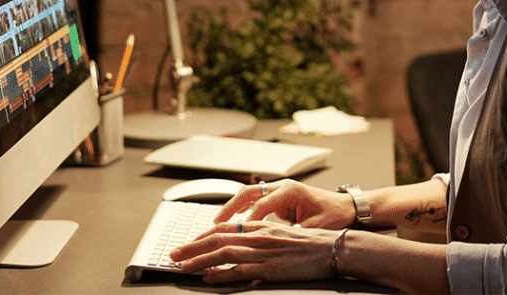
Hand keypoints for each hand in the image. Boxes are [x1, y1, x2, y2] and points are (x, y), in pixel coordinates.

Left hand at [170, 219, 338, 283]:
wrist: (333, 248)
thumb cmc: (311, 243)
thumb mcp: (282, 236)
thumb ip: (261, 239)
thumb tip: (240, 248)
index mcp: (261, 227)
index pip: (223, 229)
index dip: (201, 237)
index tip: (185, 244)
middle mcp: (258, 236)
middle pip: (217, 239)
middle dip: (191, 247)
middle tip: (173, 255)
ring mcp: (263, 252)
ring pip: (223, 253)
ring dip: (199, 260)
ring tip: (182, 268)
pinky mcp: (270, 268)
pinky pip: (239, 270)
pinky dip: (221, 274)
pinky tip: (209, 278)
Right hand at [213, 179, 354, 228]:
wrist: (346, 207)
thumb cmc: (334, 216)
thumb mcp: (315, 228)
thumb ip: (294, 234)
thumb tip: (275, 246)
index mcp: (291, 191)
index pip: (262, 203)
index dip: (247, 219)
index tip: (235, 233)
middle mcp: (282, 187)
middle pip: (249, 192)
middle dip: (229, 208)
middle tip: (215, 223)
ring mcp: (280, 190)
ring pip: (249, 195)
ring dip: (232, 208)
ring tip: (217, 223)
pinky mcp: (279, 198)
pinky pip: (255, 201)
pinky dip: (241, 209)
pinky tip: (232, 221)